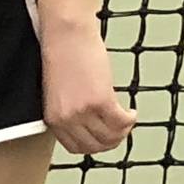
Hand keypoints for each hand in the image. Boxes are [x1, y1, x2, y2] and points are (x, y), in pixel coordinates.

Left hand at [41, 21, 134, 155]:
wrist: (65, 35)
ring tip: (126, 119)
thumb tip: (90, 126)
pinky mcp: (101, 100)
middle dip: (112, 141)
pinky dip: (130, 119)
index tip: (103, 137)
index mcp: (53, 119)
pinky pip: (122, 122)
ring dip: (124, 131)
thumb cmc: (62, 58)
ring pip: (112, 137)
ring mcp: (83, 112)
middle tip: (120, 129)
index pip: (76, 148)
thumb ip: (69, 113)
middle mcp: (66, 119)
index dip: (94, 145)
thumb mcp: (58, 94)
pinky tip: (131, 111)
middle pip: (96, 146)